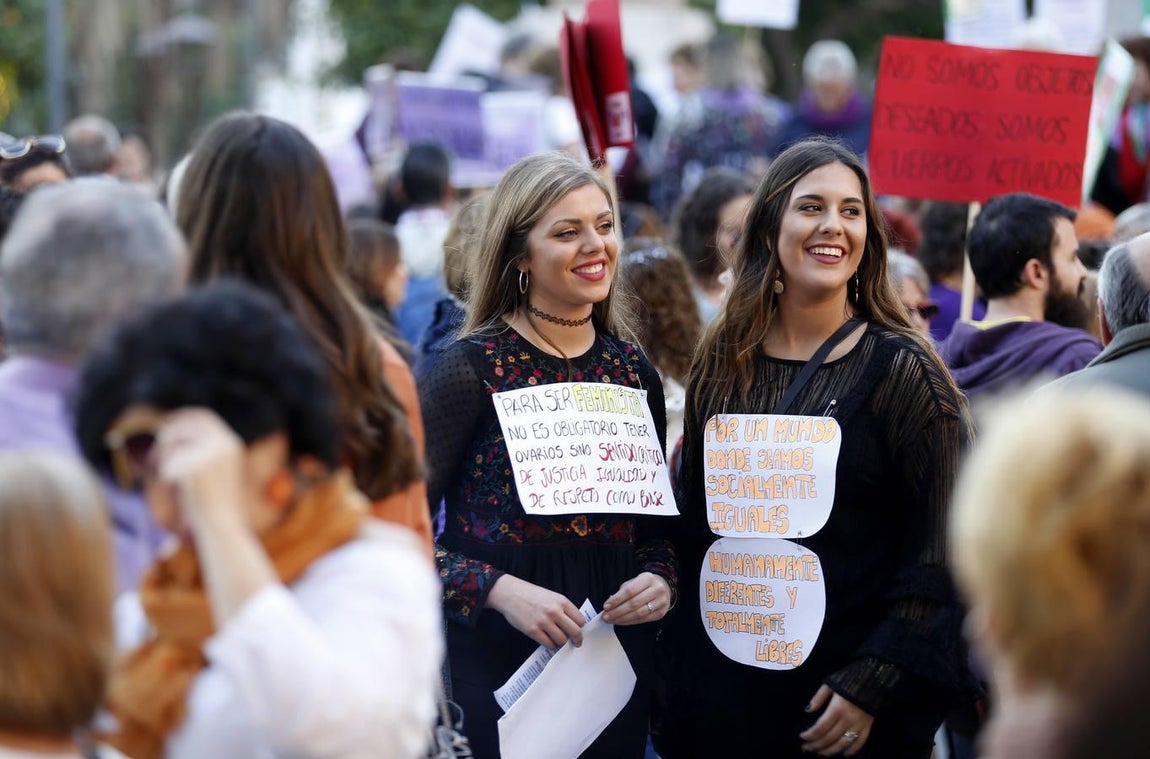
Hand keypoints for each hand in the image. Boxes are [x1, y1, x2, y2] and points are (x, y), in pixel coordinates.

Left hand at [154, 408, 246, 534]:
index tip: (166, 425)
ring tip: (168, 484)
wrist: (223, 528)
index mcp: (231, 444)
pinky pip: (166, 465)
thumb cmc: (217, 509)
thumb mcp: (214, 475)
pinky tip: (178, 496)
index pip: (204, 417)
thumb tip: (171, 439)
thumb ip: (200, 454)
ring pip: (171, 446)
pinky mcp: (195, 466)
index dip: (183, 418)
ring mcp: (210, 453)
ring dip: (161, 461)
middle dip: (165, 435)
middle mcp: (223, 444)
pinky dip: (164, 480)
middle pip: (184, 425)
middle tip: (152, 452)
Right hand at [486, 575, 584, 647]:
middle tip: (576, 643)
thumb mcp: (551, 596)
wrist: (510, 594)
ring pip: (562, 640)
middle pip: (575, 632)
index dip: (580, 627)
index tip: (578, 631)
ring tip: (557, 639)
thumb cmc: (531, 595)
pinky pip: (549, 644)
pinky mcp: (533, 631)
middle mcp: (555, 611)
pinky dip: (550, 644)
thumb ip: (563, 609)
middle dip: (577, 639)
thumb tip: (573, 625)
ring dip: (561, 642)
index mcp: (561, 601)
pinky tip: (548, 639)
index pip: (580, 620)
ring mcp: (544, 622)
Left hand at [601, 572, 670, 624]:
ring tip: (611, 620)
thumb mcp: (634, 582)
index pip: (629, 591)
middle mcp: (656, 589)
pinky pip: (643, 620)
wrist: (664, 588)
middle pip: (634, 604)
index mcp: (648, 578)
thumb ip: (622, 592)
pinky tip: (621, 622)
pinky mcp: (661, 613)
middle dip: (617, 612)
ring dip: (622, 619)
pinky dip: (630, 622)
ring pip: (638, 614)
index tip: (605, 606)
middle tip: (605, 617)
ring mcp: (661, 602)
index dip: (616, 600)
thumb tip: (609, 605)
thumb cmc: (644, 585)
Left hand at [798, 685, 873, 755]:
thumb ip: (818, 698)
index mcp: (837, 708)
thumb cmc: (849, 678)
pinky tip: (844, 754)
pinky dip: (852, 750)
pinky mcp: (868, 725)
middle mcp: (848, 719)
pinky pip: (860, 742)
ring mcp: (859, 724)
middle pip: (829, 738)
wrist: (873, 677)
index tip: (802, 737)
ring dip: (830, 751)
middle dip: (816, 745)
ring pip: (843, 743)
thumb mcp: (830, 683)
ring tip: (820, 753)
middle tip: (806, 748)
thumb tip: (807, 711)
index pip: (820, 728)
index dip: (810, 735)